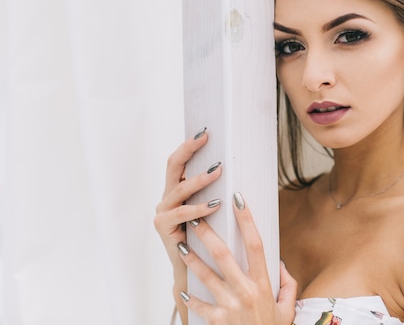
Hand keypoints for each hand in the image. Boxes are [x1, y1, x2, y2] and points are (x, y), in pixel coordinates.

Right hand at [153, 128, 222, 320]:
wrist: (194, 272)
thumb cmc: (208, 240)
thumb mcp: (213, 212)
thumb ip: (218, 192)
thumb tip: (241, 170)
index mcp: (178, 191)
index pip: (181, 162)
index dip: (190, 145)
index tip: (206, 132)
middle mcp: (167, 199)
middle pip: (173, 167)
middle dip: (189, 150)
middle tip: (205, 138)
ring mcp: (163, 213)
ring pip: (180, 190)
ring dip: (200, 180)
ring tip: (218, 171)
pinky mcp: (164, 228)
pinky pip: (182, 215)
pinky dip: (198, 208)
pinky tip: (214, 204)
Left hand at [177, 193, 296, 324]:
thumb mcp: (287, 308)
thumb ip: (288, 284)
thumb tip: (280, 263)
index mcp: (264, 284)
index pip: (257, 245)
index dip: (247, 220)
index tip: (238, 199)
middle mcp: (246, 291)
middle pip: (224, 256)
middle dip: (208, 235)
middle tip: (197, 218)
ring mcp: (230, 306)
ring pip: (206, 276)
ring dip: (191, 258)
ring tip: (180, 244)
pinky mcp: (218, 321)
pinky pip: (199, 306)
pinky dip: (188, 297)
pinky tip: (180, 288)